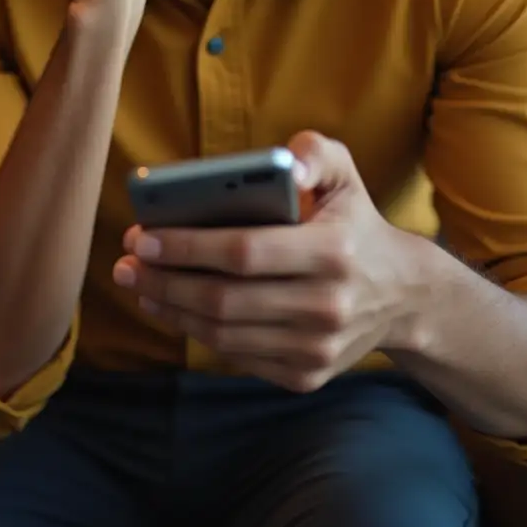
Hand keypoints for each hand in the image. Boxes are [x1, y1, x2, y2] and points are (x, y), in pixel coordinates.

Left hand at [112, 133, 425, 392]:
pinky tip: (171, 308)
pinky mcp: (307, 376)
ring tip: (138, 284)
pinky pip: (237, 357)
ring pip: (223, 334)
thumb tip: (283, 166)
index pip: (244, 252)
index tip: (141, 235)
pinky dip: (197, 332)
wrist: (402, 294)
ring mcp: (317, 348)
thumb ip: (315, 151)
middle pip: (224, 299)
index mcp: (334, 251)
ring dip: (170, 309)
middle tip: (125, 263)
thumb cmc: (353, 220)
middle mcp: (328, 305)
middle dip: (164, 280)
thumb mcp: (345, 172)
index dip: (187, 246)